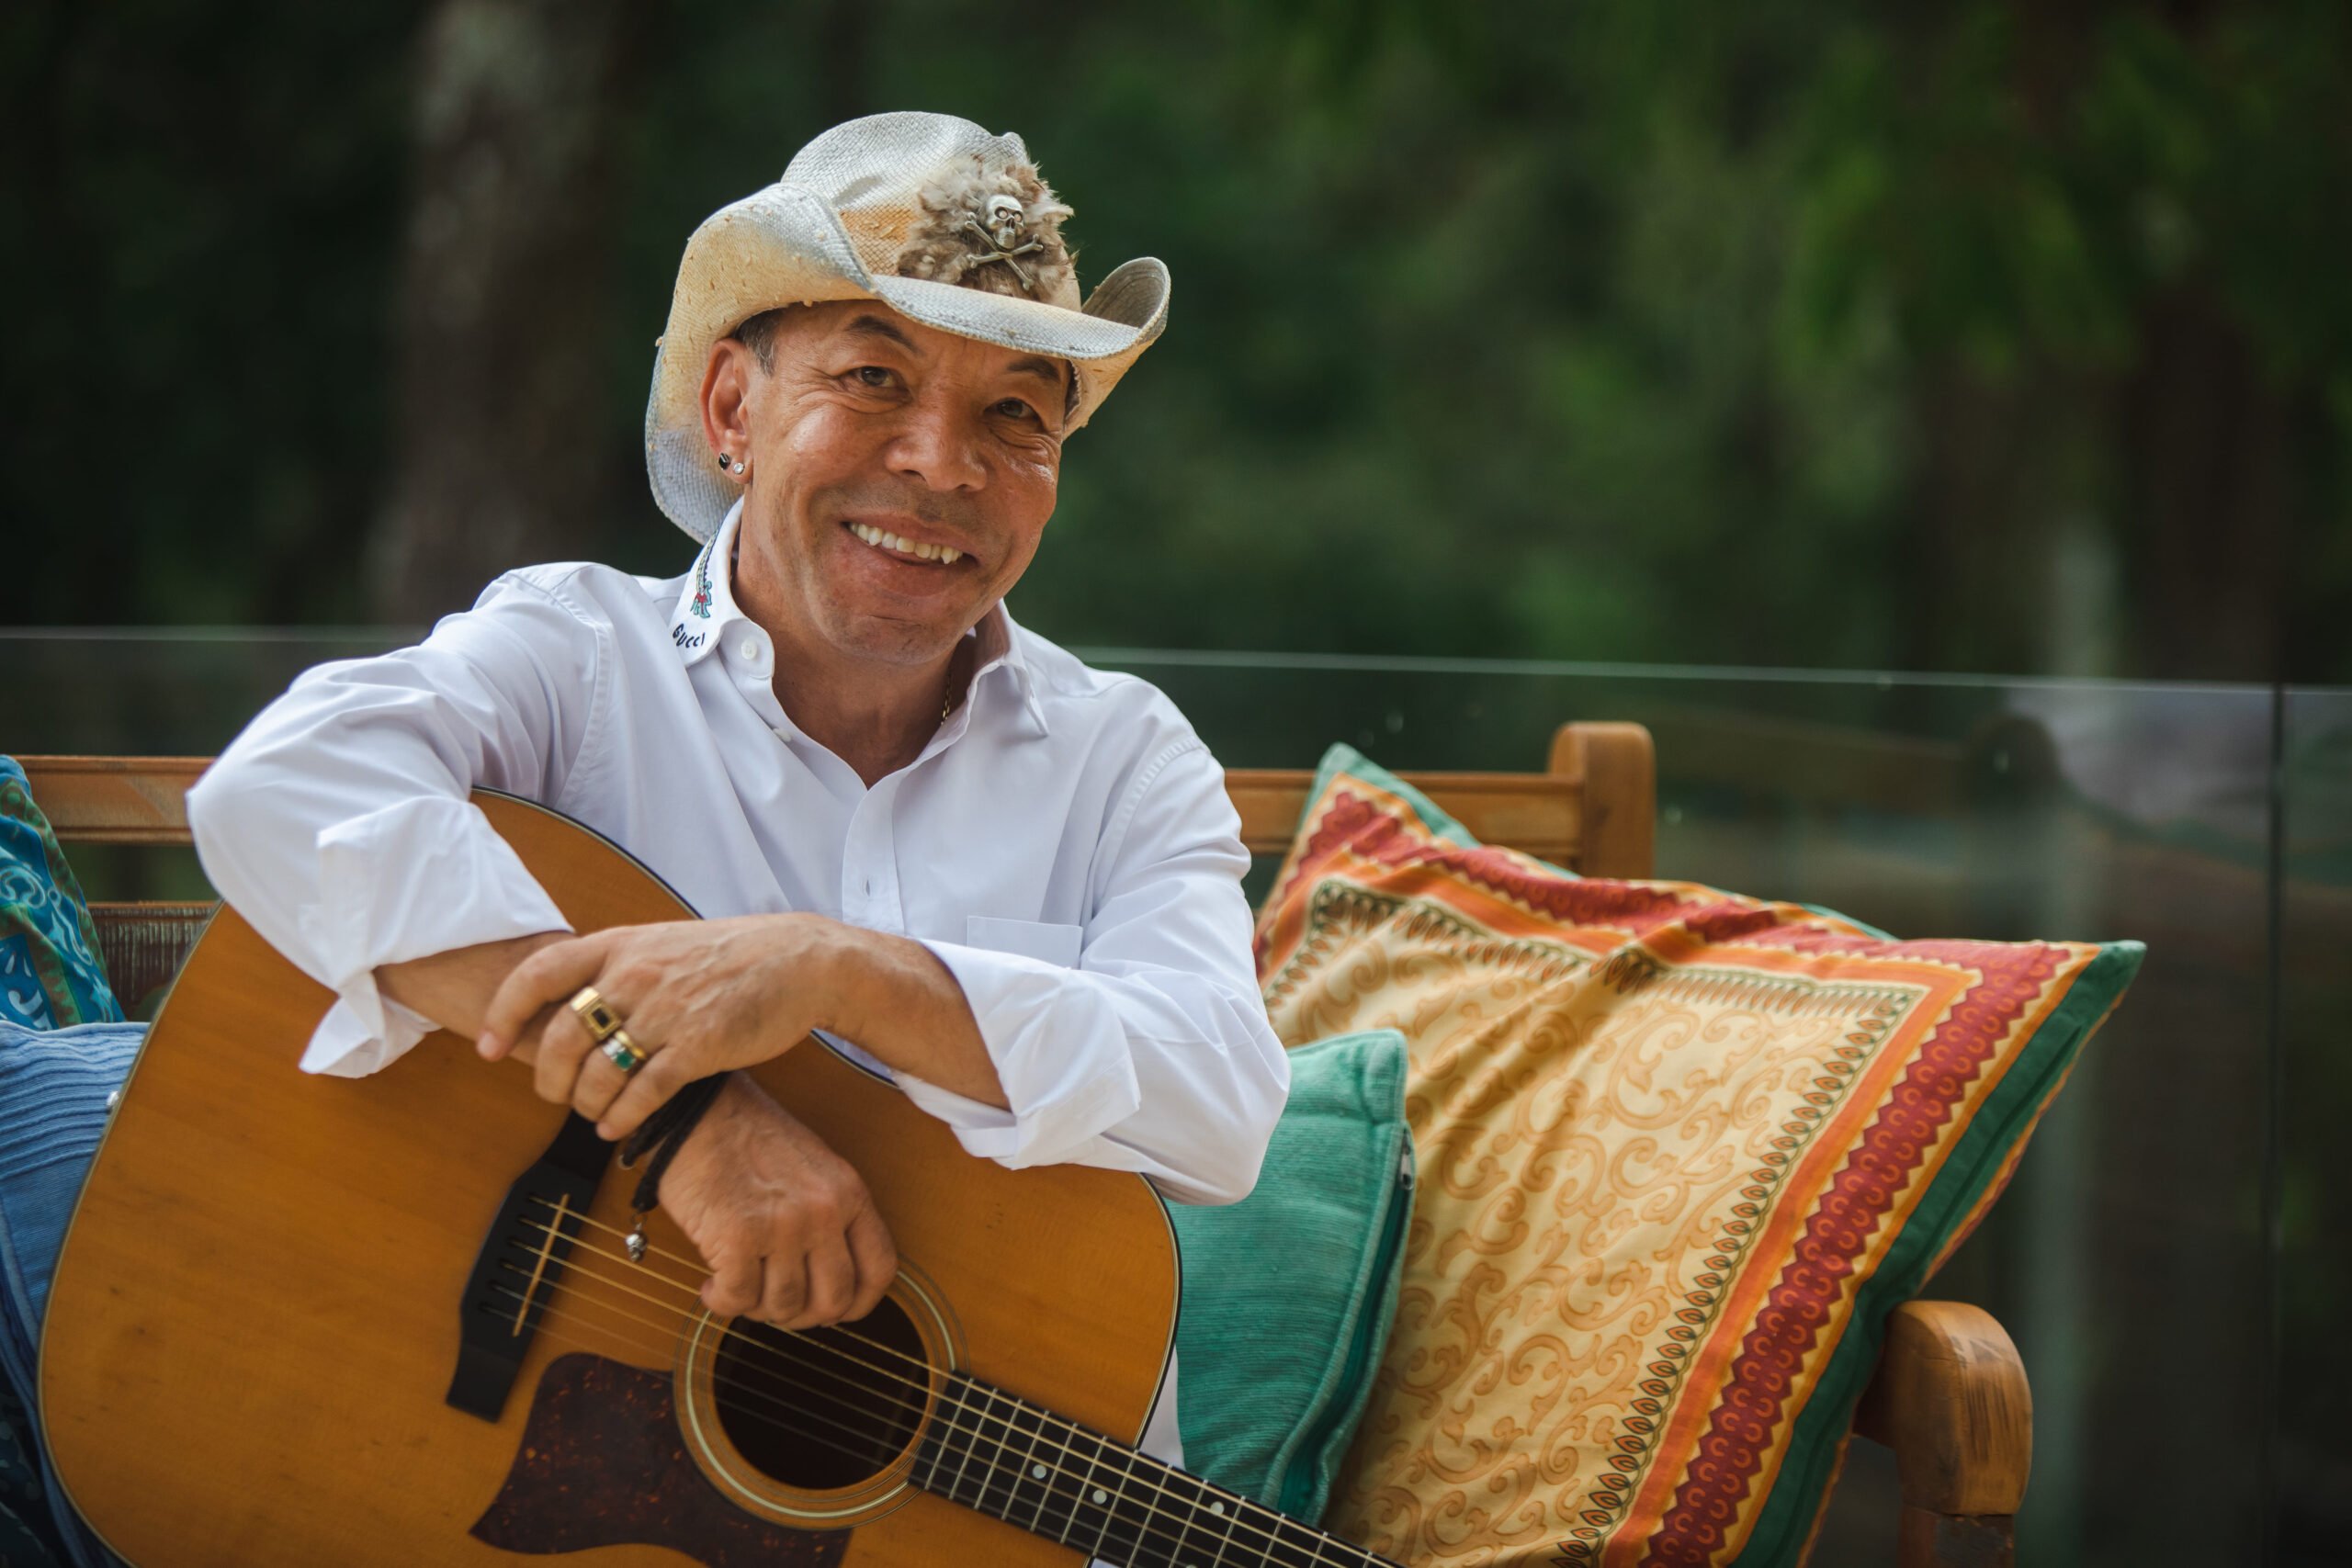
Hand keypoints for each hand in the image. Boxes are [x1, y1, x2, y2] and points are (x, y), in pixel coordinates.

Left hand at [476, 914, 846, 1137]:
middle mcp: (635, 976)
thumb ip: (621, 967)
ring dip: (586, 1104)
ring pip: (598, 1074)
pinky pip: (643, 1094)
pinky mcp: (698, 1047)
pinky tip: (618, 1127)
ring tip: (593, 1114)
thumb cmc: (735, 955)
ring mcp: (666, 1012)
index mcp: (621, 945)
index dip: (504, 1013)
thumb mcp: (665, 943)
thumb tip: (575, 1003)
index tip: (486, 1044)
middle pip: (560, 1037)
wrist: (800, 961)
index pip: (539, 974)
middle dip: (546, 1077)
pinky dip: (622, 1118)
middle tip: (551, 1094)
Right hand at [661, 1074, 897, 1326]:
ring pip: (784, 1306)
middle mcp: (823, 1212)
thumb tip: (827, 1287)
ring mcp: (782, 1226)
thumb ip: (829, 1218)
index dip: (858, 1304)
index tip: (835, 1312)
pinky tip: (711, 1285)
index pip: (879, 1270)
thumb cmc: (746, 1136)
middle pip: (832, 1301)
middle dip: (802, 1316)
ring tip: (736, 1285)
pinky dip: (721, 1302)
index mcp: (848, 1193)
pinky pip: (738, 1299)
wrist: (696, 1108)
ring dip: (756, 1308)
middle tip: (773, 1304)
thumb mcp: (811, 1168)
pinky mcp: (736, 1237)